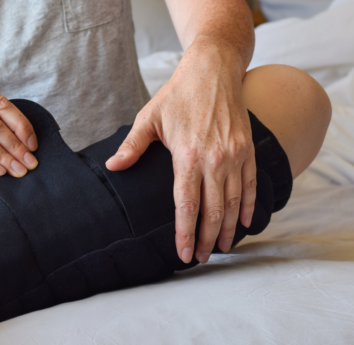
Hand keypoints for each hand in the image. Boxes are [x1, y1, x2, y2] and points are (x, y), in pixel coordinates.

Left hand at [106, 44, 256, 263]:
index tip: (184, 254)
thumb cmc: (178, 95)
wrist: (214, 69)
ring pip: (234, 202)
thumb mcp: (149, 118)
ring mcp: (235, 155)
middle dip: (208, 239)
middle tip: (202, 258)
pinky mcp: (247, 150)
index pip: (187, 205)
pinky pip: (250, 185)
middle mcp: (215, 160)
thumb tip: (112, 166)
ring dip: (228, 229)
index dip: (186, 233)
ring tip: (223, 248)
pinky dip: (248, 207)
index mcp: (187, 156)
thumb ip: (132, 146)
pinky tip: (243, 223)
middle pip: (213, 210)